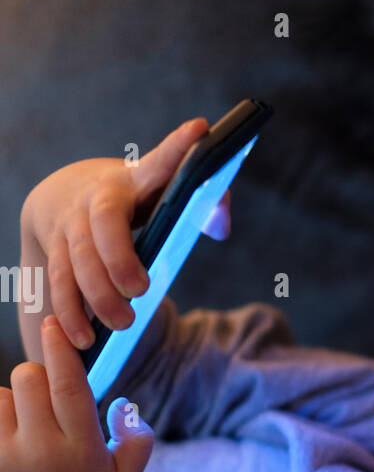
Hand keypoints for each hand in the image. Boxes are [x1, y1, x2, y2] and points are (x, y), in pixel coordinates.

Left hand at [0, 316, 153, 471]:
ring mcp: (7, 459)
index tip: (53, 325)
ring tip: (27, 430)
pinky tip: (11, 437)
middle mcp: (43, 452)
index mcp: (82, 449)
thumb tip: (125, 406)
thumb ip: (138, 442)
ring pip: (1, 396)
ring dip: (13, 402)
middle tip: (45, 399)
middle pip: (27, 378)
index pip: (69, 386)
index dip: (60, 350)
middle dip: (36, 375)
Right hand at [20, 116, 230, 350]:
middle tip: (138, 294)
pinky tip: (82, 340)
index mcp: (134, 180)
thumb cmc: (133, 199)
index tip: (199, 130)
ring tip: (116, 326)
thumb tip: (221, 226)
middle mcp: (96, 200)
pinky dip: (68, 316)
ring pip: (73, 264)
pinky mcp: (53, 253)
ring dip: (92, 299)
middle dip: (116, 262)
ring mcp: (70, 227)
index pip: (160, 161)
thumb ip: (203, 204)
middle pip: (102, 229)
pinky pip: (56, 287)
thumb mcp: (162, 194)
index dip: (178, 148)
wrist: (64, 196)